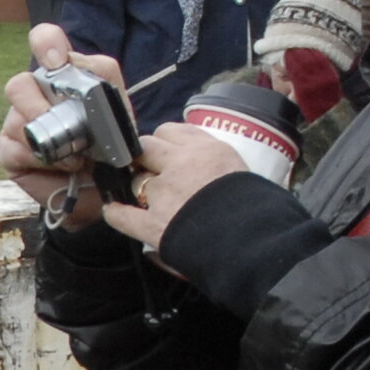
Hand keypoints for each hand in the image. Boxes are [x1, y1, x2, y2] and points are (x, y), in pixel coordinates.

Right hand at [0, 24, 122, 221]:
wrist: (102, 190)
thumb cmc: (110, 150)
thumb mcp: (120, 116)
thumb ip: (108, 94)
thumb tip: (92, 88)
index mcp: (65, 76)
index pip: (45, 41)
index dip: (46, 43)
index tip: (56, 59)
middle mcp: (37, 93)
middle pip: (20, 84)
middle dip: (38, 105)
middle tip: (61, 124)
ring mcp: (18, 121)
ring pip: (17, 119)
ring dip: (46, 139)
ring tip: (75, 157)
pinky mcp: (9, 149)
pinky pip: (14, 148)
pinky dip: (39, 159)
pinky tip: (59, 166)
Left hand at [107, 123, 245, 254]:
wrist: (255, 238)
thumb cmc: (257, 206)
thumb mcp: (241, 170)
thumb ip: (217, 162)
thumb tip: (209, 167)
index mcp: (206, 149)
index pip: (171, 131)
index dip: (164, 141)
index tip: (165, 149)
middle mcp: (180, 165)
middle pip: (147, 146)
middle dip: (145, 155)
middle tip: (149, 167)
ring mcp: (163, 194)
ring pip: (136, 179)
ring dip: (137, 185)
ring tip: (140, 192)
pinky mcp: (154, 224)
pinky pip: (124, 216)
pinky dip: (116, 214)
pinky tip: (112, 211)